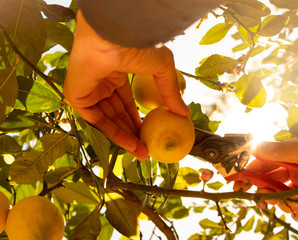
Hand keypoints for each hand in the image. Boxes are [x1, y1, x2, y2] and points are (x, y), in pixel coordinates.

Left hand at [63, 11, 189, 159]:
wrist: (113, 37)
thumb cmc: (137, 45)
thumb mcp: (162, 70)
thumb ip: (170, 93)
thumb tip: (185, 113)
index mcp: (116, 71)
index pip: (125, 100)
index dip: (137, 117)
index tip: (149, 132)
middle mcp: (101, 81)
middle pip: (116, 112)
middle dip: (132, 131)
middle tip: (146, 147)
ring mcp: (88, 89)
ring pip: (107, 119)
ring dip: (125, 137)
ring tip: (142, 152)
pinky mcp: (77, 96)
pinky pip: (96, 121)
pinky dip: (114, 134)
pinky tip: (132, 145)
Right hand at [227, 138, 297, 221]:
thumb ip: (281, 150)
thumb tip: (254, 147)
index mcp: (290, 156)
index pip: (262, 163)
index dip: (247, 173)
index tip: (235, 185)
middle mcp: (295, 170)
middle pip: (269, 185)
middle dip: (268, 195)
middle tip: (267, 203)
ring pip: (283, 200)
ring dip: (290, 206)